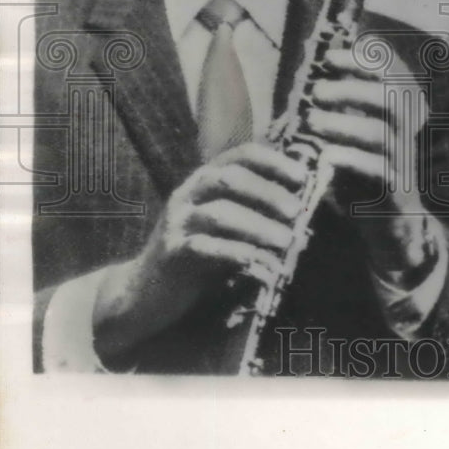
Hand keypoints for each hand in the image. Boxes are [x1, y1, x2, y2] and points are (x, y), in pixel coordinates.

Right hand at [92, 143, 305, 363]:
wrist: (145, 292)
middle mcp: (188, 194)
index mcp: (204, 180)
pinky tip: (259, 263)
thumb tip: (303, 205)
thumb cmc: (199, 253)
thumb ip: (253, 210)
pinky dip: (236, 254)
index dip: (273, 162)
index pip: (241, 156)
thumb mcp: (226, 225)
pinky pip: (205, 248)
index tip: (302, 177)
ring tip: (286, 241)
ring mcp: (176, 223)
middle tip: (296, 212)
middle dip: (267, 192)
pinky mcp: (170, 253)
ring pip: (220, 214)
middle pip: (230, 179)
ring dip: (258, 226)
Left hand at [304, 47, 434, 278]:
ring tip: (311, 121)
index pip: (391, 72)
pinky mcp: (395, 188)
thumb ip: (342, 103)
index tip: (328, 58)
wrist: (390, 222)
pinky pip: (377, 168)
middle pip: (390, 97)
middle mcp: (406, 130)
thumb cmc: (362, 169)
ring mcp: (403, 158)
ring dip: (344, 123)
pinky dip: (350, 158)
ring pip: (381, 132)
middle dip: (352, 88)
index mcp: (398, 110)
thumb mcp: (353, 132)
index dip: (362, 60)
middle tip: (317, 91)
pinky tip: (325, 156)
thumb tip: (313, 67)